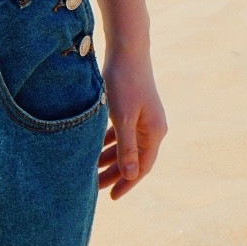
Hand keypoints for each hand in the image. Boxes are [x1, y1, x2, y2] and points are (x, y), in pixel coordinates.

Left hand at [97, 45, 167, 199]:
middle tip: (95, 187)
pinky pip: (123, 132)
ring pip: (127, 145)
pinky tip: (95, 146)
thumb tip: (132, 175)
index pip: (142, 167)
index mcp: (154, 132)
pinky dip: (110, 141)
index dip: (127, 183)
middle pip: (135, 158)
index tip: (112, 197)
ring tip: (92, 170)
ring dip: (111, 158)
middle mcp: (153, 127)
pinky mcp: (134, 107)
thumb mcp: (123, 117)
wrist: (127, 48)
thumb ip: (127, 147)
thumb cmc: (124, 82)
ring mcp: (144, 116)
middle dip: (116, 173)